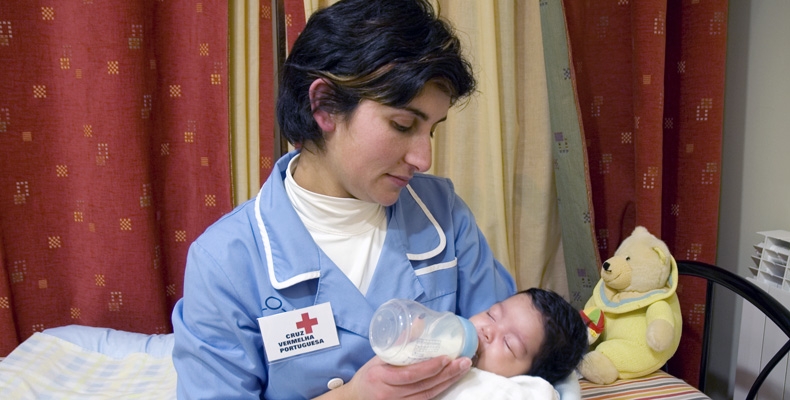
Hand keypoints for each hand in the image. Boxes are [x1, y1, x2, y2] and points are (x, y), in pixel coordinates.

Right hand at [314, 355, 471, 399]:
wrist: (356, 399)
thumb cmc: (368, 376)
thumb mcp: (378, 357)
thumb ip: (398, 343)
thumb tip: (419, 323)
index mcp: (381, 377)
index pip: (409, 375)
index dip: (430, 368)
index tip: (447, 358)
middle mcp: (390, 393)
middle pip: (424, 386)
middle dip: (447, 374)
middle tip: (464, 361)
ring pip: (428, 395)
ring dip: (448, 382)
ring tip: (463, 369)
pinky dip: (440, 390)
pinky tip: (451, 380)